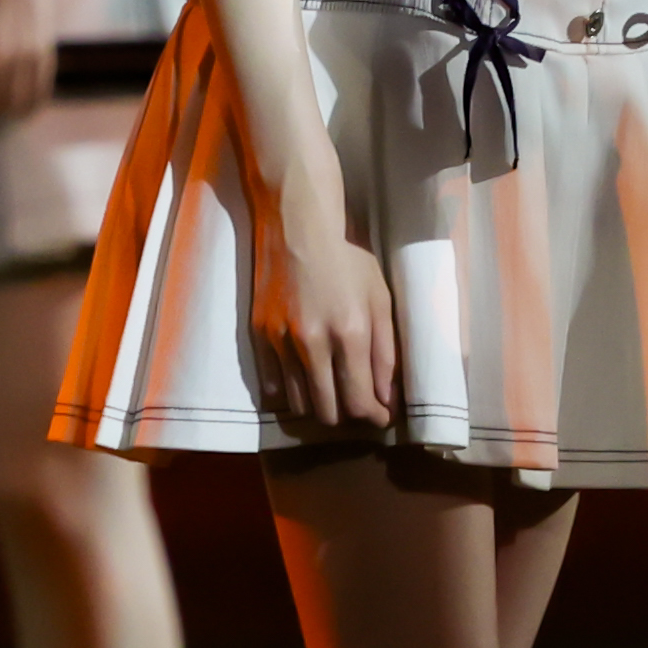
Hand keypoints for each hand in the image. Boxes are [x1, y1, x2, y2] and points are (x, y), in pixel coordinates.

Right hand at [247, 188, 394, 432]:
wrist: (296, 230)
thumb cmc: (346, 262)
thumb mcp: (379, 299)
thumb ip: (385, 351)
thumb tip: (387, 397)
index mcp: (350, 333)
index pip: (359, 400)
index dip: (372, 417)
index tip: (379, 416)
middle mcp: (314, 343)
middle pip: (328, 411)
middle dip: (347, 415)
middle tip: (356, 404)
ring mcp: (282, 342)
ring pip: (299, 405)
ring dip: (318, 406)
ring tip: (330, 392)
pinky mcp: (260, 337)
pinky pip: (273, 388)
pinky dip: (291, 393)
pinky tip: (303, 381)